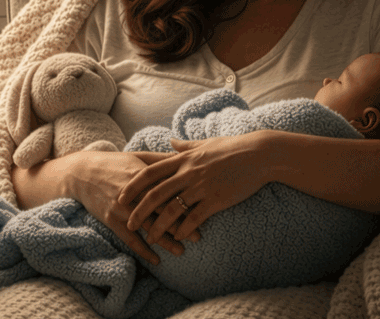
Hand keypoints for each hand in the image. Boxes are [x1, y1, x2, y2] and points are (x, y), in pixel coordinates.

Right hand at [65, 150, 195, 264]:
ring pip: (147, 227)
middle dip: (180, 224)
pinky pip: (128, 238)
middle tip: (198, 236)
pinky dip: (142, 250)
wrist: (81, 173)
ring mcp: (121, 208)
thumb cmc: (113, 163)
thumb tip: (185, 158)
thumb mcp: (137, 157)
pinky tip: (155, 260)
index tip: (201, 210)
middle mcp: (133, 193)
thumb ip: (161, 160)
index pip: (168, 190)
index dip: (184, 201)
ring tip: (181, 251)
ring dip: (165, 241)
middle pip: (160, 211)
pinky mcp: (110, 219)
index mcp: (143, 176)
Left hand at [117, 133, 272, 244]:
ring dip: (159, 226)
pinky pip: (195, 217)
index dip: (133, 186)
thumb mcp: (204, 143)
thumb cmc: (232, 147)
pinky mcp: (216, 199)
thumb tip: (170, 141)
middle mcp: (188, 173)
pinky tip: (178, 238)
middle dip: (139, 210)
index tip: (121, 196)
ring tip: (150, 239)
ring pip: (173, 209)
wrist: (258, 154)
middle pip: (156, 194)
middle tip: (128, 223)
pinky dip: (184, 229)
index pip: (150, 173)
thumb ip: (184, 146)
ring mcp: (202, 187)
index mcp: (183, 159)